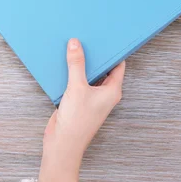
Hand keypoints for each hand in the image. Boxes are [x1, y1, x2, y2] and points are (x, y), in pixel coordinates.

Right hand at [38, 38, 124, 181]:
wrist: (62, 145)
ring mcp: (91, 97)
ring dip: (82, 64)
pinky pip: (77, 81)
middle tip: (88, 37)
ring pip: (88, 75)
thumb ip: (76, 64)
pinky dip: (71, 73)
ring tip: (74, 46)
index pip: (118, 65)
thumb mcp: (76, 88)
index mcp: (112, 90)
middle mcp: (104, 93)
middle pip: (102, 68)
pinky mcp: (78, 100)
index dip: (113, 50)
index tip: (107, 36)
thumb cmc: (77, 121)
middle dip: (95, 55)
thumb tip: (76, 43)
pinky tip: (63, 63)